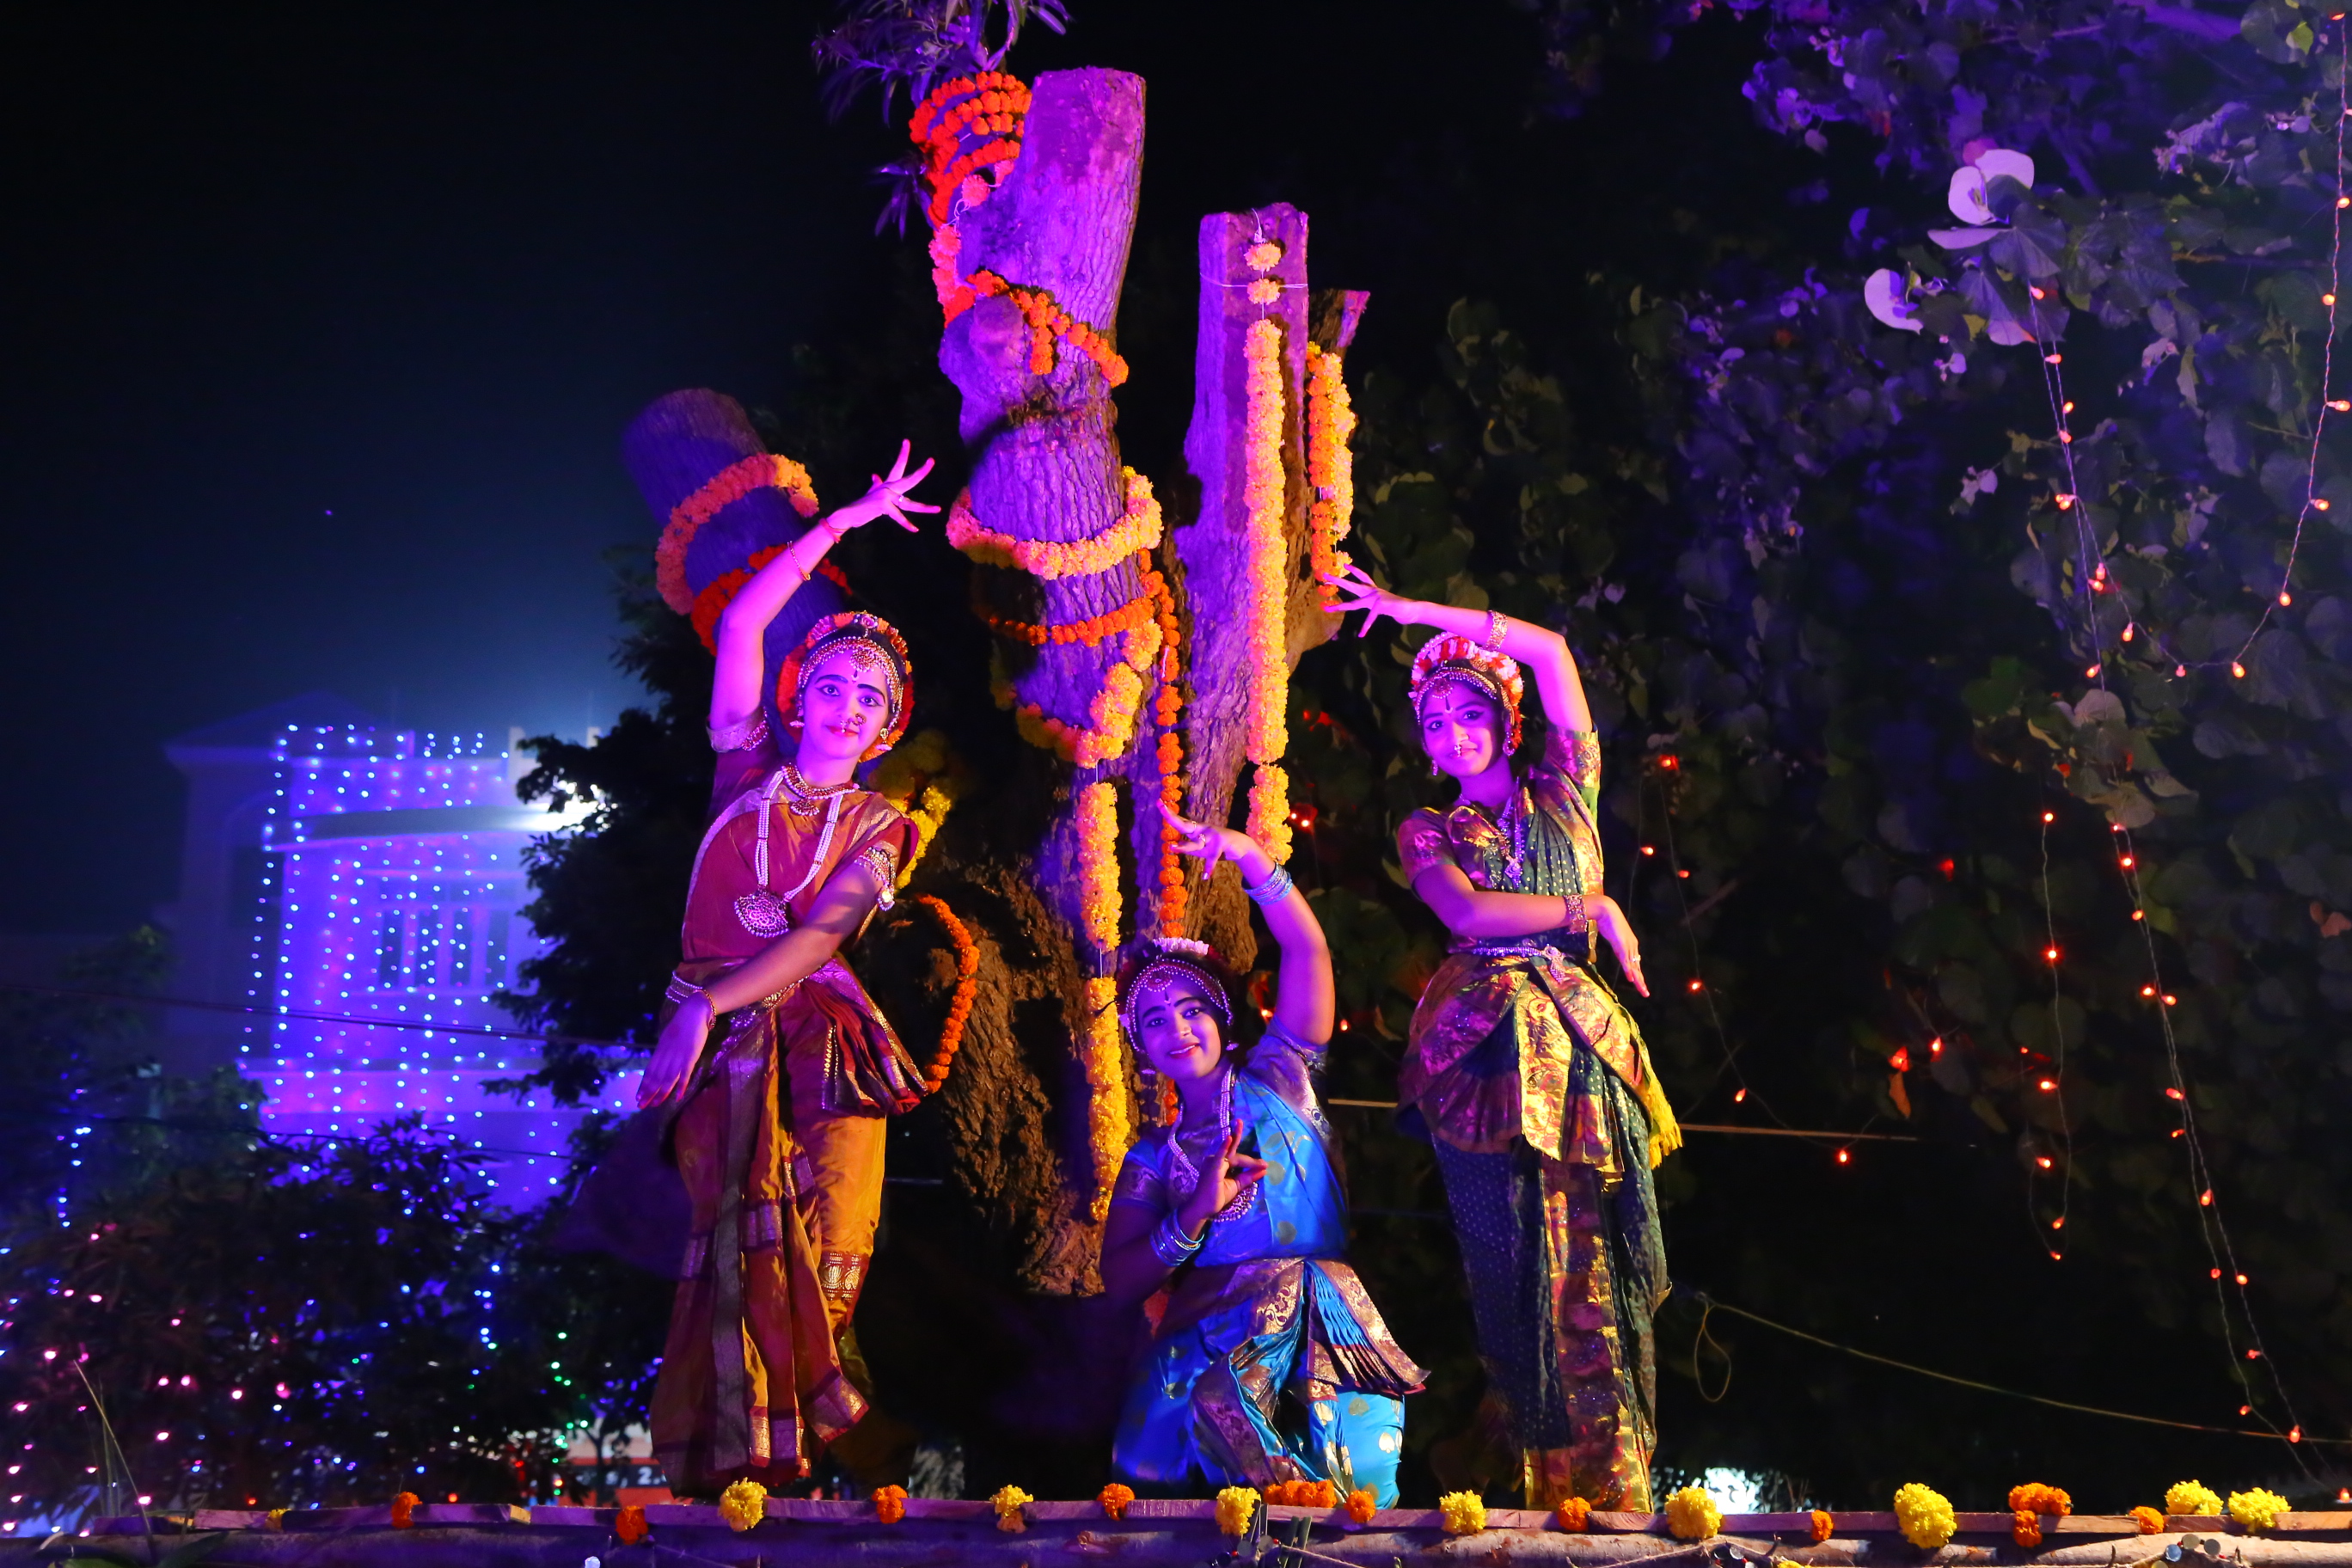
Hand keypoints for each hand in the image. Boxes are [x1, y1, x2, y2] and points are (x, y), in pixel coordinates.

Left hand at [636, 995, 714, 1107]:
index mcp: (660, 1051)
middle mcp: (666, 1056)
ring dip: (661, 1093)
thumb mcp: (667, 1038)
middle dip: (648, 1092)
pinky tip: (677, 1097)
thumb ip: (663, 1052)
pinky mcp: (690, 1057)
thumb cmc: (681, 1025)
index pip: (649, 1072)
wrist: (693, 1013)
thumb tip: (657, 1065)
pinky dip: (680, 1086)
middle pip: (656, 1077)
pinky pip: (684, 1074)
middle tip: (642, 1106)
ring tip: (656, 1104)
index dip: (643, 1085)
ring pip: (667, 1078)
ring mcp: (678, 1057)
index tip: (638, 1097)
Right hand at [827, 440, 939, 533]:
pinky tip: (915, 529)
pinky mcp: (884, 506)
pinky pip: (898, 516)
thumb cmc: (862, 505)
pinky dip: (906, 524)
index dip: (903, 454)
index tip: (907, 441)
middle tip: (931, 461)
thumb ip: (875, 485)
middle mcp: (888, 487)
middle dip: (921, 472)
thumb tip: (874, 476)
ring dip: (924, 508)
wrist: (849, 514)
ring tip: (938, 509)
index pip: (898, 466)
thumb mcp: (871, 494)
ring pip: (909, 503)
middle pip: (909, 479)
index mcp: (887, 484)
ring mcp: (886, 496)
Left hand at [1161, 802, 1257, 882]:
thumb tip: (1172, 847)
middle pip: (1185, 825)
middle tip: (1162, 809)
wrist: (1240, 845)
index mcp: (1196, 830)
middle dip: (1172, 818)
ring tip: (1172, 848)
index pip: (1180, 821)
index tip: (1158, 803)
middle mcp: (1202, 830)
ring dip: (1184, 847)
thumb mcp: (1201, 846)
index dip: (1169, 814)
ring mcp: (1212, 836)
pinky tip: (1205, 876)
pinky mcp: (1221, 845)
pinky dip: (1209, 868)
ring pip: (1196, 844)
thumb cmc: (1216, 845)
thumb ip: (1188, 846)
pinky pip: (1213, 858)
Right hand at [1176, 1122, 1269, 1239]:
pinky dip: (1224, 1146)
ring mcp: (1213, 1163)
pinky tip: (1229, 1138)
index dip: (1252, 1161)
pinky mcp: (1212, 1168)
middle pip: (1234, 1150)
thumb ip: (1249, 1177)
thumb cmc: (1217, 1196)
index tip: (1265, 1165)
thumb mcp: (1236, 1185)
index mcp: (1221, 1163)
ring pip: (1233, 1156)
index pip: (1238, 1158)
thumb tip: (1264, 1169)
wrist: (1204, 1208)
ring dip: (1244, 1153)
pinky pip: (1220, 1155)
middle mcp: (1216, 1160)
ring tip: (1248, 1139)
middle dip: (1237, 1134)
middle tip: (1240, 1121)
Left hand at [1317, 562, 1409, 637]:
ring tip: (1328, 609)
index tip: (1346, 565)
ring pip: (1355, 602)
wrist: (1411, 609)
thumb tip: (1374, 608)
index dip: (1355, 571)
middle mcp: (1373, 591)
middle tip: (1324, 575)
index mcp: (1374, 590)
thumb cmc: (1399, 608)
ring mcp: (1376, 597)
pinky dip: (1366, 626)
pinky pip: (1370, 617)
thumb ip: (1377, 605)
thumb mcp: (1385, 605)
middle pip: (1353, 585)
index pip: (1363, 577)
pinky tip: (1362, 634)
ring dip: (1340, 606)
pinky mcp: (1380, 605)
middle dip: (1338, 580)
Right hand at [1590, 894, 1647, 996]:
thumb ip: (1617, 945)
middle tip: (1645, 993)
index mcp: (1630, 945)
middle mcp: (1632, 947)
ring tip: (1642, 990)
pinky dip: (1628, 970)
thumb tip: (1618, 951)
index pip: (1635, 963)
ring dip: (1637, 980)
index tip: (1640, 984)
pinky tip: (1632, 978)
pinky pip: (1626, 961)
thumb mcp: (1614, 936)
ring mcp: (1628, 946)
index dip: (1637, 975)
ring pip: (1633, 967)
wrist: (1607, 911)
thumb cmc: (1608, 921)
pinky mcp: (1622, 945)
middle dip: (1641, 981)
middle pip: (1637, 967)